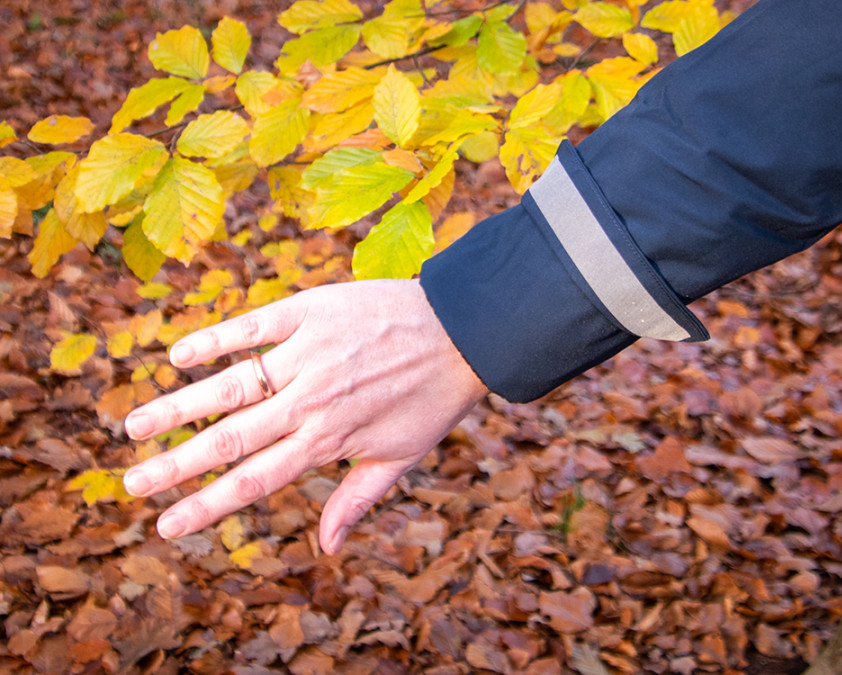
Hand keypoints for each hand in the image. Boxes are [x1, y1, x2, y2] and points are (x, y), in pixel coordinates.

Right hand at [122, 279, 486, 553]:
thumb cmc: (433, 398)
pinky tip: (178, 354)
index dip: (205, 507)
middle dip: (173, 465)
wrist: (463, 331)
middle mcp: (309, 401)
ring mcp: (306, 354)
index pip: (254, 481)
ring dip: (176, 407)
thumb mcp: (401, 457)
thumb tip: (325, 550)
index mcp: (327, 440)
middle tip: (129, 482)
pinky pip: (251, 327)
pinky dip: (214, 340)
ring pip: (229, 385)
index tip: (165, 525)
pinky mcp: (309, 311)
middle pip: (228, 439)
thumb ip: (355, 500)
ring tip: (132, 426)